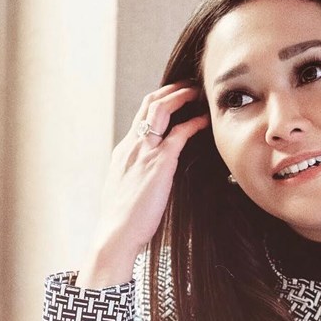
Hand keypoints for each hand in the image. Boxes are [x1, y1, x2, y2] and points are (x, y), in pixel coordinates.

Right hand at [78, 82, 208, 288]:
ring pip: (160, 110)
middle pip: (148, 105)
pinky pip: (179, 134)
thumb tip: (145, 182)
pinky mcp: (159, 163)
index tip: (171, 99)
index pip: (140, 118)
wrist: (115, 233)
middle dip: (169, 91)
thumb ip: (134, 179)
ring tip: (196, 92)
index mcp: (123, 152)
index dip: (157, 104)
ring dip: (180, 96)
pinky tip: (204, 120)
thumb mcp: (125, 192)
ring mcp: (144, 152)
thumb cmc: (122, 222)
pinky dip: (193, 123)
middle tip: (186, 86)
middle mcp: (131, 145)